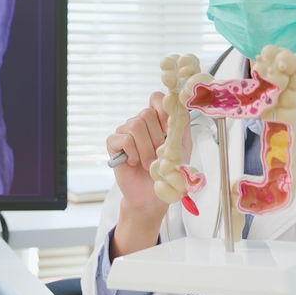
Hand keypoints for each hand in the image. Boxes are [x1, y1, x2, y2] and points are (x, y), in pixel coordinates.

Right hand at [107, 92, 175, 215]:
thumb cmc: (167, 171)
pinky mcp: (113, 144)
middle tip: (158, 156)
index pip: (156, 98)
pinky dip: (133, 153)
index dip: (162, 110)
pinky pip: (124, 139)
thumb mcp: (181, 147)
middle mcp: (140, 123)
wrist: (153, 195)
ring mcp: (125, 132)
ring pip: (135, 126)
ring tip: (148, 164)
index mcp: (156, 121)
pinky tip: (134, 162)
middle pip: (146, 114)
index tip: (168, 130)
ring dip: (145, 149)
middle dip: (156, 138)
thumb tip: (180, 106)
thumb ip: (181, 126)